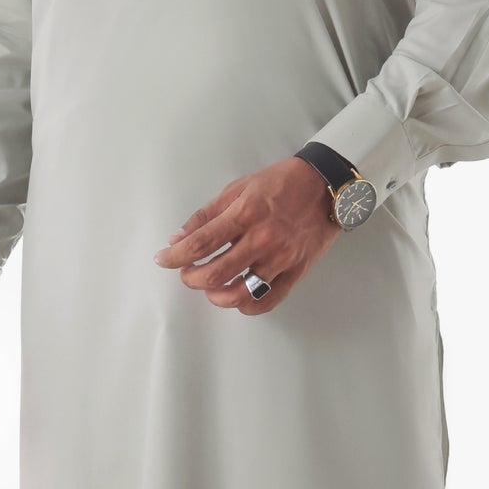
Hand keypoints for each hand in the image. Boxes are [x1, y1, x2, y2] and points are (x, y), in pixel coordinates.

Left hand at [153, 157, 339, 316]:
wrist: (325, 185)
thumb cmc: (281, 183)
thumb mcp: (238, 188)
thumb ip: (206, 215)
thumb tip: (178, 237)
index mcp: (245, 213)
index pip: (200, 244)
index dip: (175, 256)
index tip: (163, 259)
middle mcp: (263, 239)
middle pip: (214, 273)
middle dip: (191, 278)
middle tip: (187, 273)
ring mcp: (281, 258)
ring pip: (239, 294)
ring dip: (215, 295)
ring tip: (210, 287)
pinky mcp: (296, 271)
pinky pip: (267, 300)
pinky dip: (246, 306)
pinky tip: (237, 297)